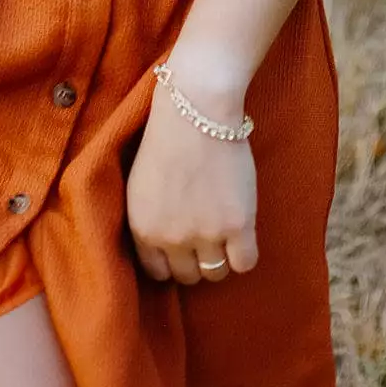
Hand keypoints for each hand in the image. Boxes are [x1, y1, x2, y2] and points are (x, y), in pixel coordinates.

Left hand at [125, 75, 257, 285]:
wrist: (196, 109)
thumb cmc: (167, 137)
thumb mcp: (140, 184)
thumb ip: (150, 219)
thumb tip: (165, 246)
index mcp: (142, 227)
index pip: (157, 272)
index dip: (172, 261)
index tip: (182, 249)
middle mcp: (171, 238)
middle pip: (188, 276)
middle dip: (196, 259)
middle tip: (205, 236)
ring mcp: (205, 234)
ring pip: (216, 272)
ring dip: (220, 256)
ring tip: (223, 232)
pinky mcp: (237, 226)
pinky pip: (245, 264)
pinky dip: (244, 254)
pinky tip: (242, 233)